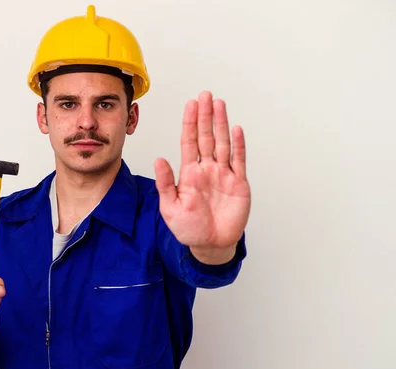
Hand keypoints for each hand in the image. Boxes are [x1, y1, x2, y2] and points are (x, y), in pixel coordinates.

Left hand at [154, 91, 250, 263]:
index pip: (189, 142)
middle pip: (206, 137)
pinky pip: (238, 161)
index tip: (191, 104)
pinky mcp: (238, 184)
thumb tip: (158, 160)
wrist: (210, 245)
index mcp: (189, 173)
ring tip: (219, 104)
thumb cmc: (189, 228)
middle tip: (205, 96)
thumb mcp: (170, 207)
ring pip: (222, 143)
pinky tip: (236, 129)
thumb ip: (166, 183)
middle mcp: (207, 169)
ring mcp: (223, 175)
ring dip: (221, 124)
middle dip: (205, 116)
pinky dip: (238, 145)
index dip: (190, 123)